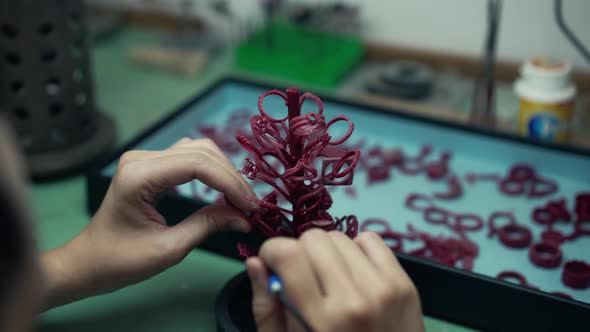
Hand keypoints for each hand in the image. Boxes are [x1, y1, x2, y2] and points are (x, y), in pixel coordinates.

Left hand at [42, 138, 257, 309]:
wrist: (88, 262)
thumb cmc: (120, 261)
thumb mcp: (168, 248)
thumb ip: (207, 226)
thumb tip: (244, 217)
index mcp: (139, 176)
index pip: (197, 164)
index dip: (230, 183)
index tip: (251, 207)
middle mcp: (142, 159)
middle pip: (202, 152)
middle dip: (231, 178)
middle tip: (251, 207)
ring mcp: (145, 159)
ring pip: (199, 150)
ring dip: (224, 172)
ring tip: (240, 200)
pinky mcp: (151, 165)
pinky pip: (189, 157)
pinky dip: (212, 171)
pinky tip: (223, 190)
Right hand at [246, 230, 424, 331]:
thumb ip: (266, 308)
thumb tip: (256, 262)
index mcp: (320, 322)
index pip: (288, 254)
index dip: (272, 252)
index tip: (272, 264)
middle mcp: (353, 301)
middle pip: (313, 239)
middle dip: (300, 252)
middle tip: (303, 278)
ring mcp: (383, 290)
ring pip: (340, 237)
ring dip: (328, 253)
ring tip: (330, 280)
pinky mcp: (404, 285)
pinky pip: (370, 240)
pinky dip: (356, 250)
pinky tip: (353, 274)